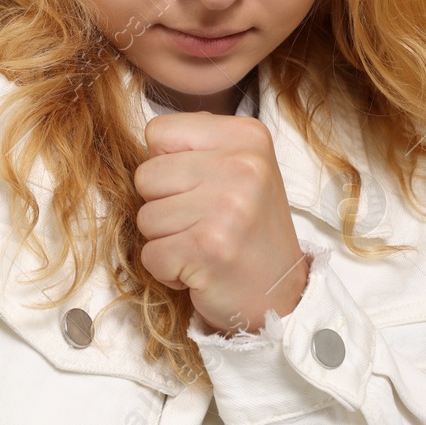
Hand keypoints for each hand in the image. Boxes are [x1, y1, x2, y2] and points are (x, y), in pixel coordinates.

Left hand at [134, 111, 309, 336]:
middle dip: (162, 205)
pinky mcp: (209, 248)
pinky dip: (167, 270)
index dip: (166, 164)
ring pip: (145, 217)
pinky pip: (149, 255)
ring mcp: (227, 207)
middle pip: (145, 175)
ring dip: (165, 239)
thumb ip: (196, 145)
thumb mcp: (239, 167)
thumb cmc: (247, 228)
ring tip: (202, 244)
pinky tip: (200, 267)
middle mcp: (243, 165)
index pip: (158, 131)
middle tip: (201, 222)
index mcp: (247, 136)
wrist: (281, 293)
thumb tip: (149, 135)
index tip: (199, 187)